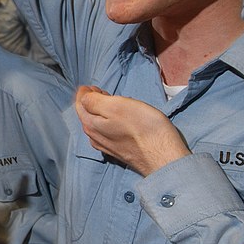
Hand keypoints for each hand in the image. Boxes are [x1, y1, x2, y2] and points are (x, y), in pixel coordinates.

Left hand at [75, 86, 189, 175]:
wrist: (163, 157)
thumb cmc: (142, 128)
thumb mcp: (116, 106)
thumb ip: (95, 101)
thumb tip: (84, 96)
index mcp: (90, 124)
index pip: (80, 103)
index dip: (86, 92)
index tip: (95, 87)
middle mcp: (94, 137)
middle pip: (88, 113)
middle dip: (93, 101)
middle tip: (104, 92)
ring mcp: (105, 145)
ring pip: (98, 123)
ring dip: (103, 111)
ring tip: (114, 103)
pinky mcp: (119, 151)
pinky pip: (108, 132)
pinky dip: (111, 122)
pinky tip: (122, 119)